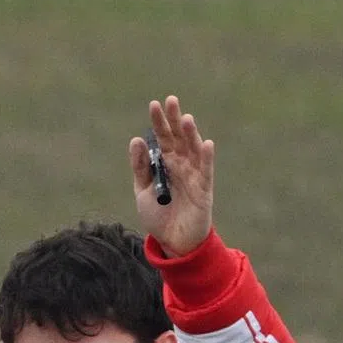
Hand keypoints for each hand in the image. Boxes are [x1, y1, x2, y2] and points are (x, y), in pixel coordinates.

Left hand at [128, 96, 213, 257]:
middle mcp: (181, 164)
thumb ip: (140, 167)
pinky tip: (205, 143)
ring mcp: (193, 174)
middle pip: (178, 138)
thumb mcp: (142, 191)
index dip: (159, 122)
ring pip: (193, 149)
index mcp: (165, 163)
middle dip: (174, 120)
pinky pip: (206, 170)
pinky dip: (205, 157)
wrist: (171, 241)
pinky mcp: (204, 188)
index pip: (162, 138)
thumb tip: (136, 140)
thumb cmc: (158, 215)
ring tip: (185, 119)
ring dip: (190, 134)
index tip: (154, 105)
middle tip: (170, 101)